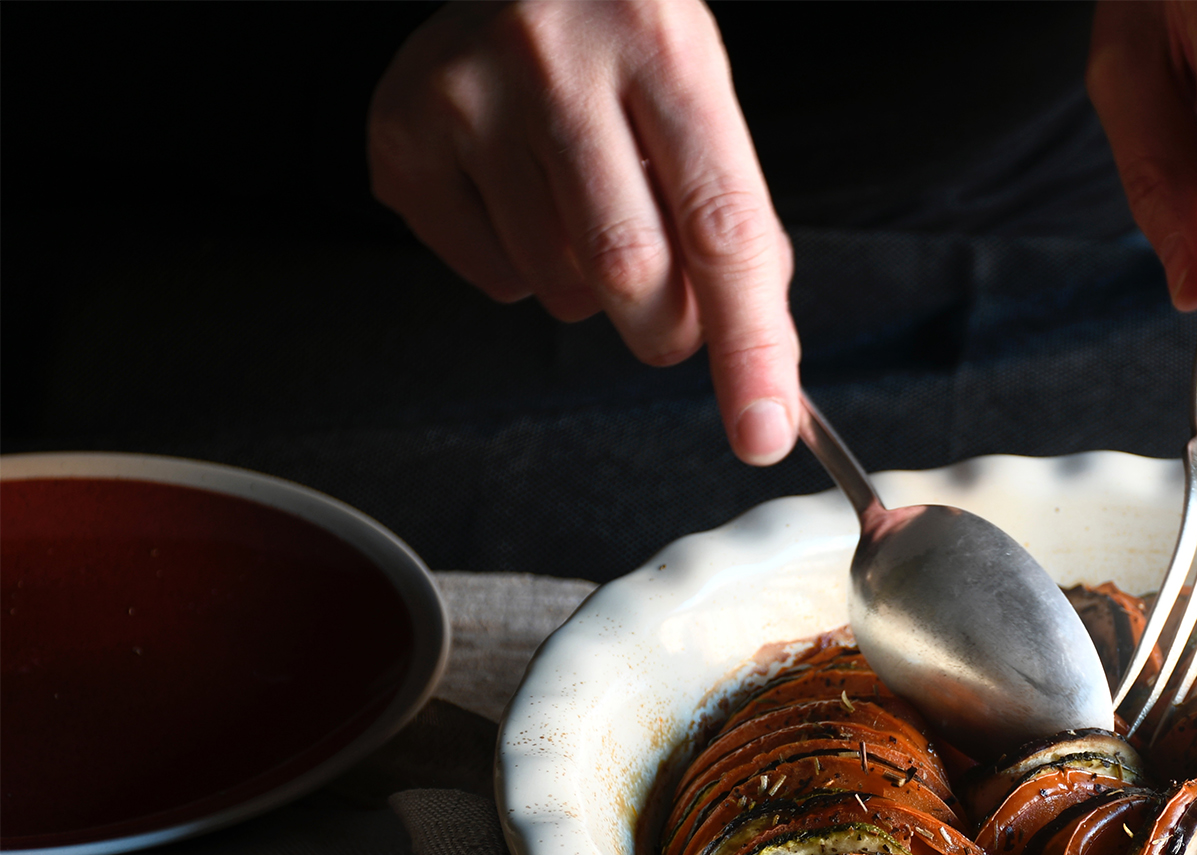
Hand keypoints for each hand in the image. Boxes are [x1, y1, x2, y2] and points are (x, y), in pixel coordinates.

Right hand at [368, 0, 800, 463]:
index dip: (749, 343)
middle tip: (670, 302)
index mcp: (664, 49)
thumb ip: (732, 225)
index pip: (720, 226)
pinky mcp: (403, 132)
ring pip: (558, 287)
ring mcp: (469, 94)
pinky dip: (525, 271)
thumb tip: (761, 368)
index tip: (762, 431)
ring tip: (586, 209)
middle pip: (630, 273)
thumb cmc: (627, 49)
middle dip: (666, 325)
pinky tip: (524, 197)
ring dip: (594, 291)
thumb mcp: (701, 104)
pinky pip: (491, 279)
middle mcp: (558, 60)